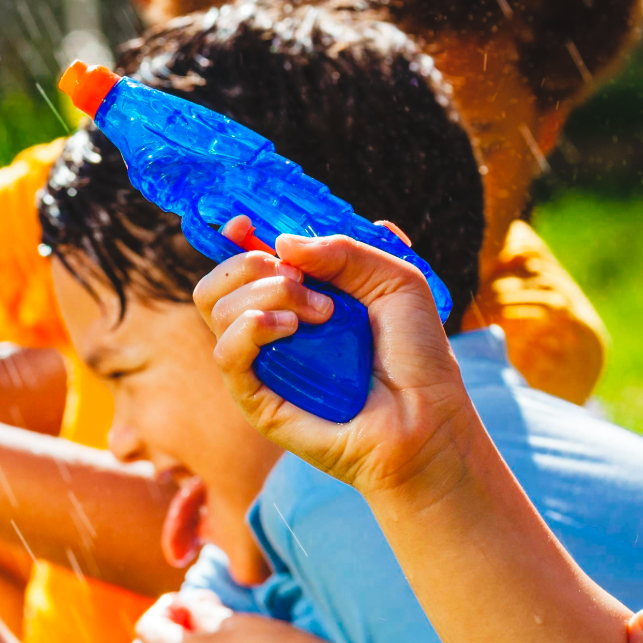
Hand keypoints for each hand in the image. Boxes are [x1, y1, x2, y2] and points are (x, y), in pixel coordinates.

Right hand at [192, 223, 480, 500]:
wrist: (427, 419)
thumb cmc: (416, 356)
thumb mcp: (396, 281)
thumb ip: (344, 250)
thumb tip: (282, 243)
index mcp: (297, 298)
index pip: (242, 263)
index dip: (234, 238)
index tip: (243, 223)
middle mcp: (271, 329)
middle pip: (215, 283)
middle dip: (249, 264)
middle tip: (299, 280)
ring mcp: (261, 364)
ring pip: (216, 310)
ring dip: (266, 295)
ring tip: (321, 313)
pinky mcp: (256, 398)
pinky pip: (225, 353)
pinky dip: (250, 328)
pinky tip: (291, 329)